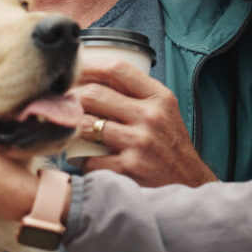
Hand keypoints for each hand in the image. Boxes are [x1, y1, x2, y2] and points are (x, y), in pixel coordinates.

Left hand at [72, 52, 216, 186]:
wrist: (189, 184)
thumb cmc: (169, 145)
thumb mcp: (163, 111)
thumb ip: (135, 94)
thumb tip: (92, 77)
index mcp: (159, 97)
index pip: (116, 68)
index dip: (87, 66)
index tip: (72, 72)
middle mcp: (151, 116)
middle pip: (94, 94)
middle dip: (72, 99)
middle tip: (63, 106)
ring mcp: (140, 142)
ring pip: (86, 125)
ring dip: (72, 128)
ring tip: (71, 130)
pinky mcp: (128, 168)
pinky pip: (88, 159)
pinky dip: (81, 160)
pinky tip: (85, 159)